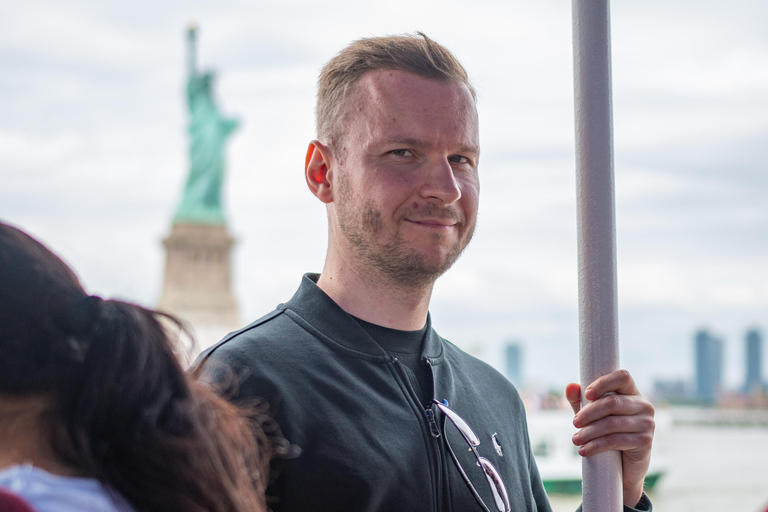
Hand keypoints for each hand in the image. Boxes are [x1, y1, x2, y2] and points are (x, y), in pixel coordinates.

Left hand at [565, 369, 654, 507]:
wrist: (624, 466)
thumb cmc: (606, 433)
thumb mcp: (591, 415)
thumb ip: (579, 400)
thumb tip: (570, 386)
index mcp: (631, 392)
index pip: (622, 377)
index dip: (604, 383)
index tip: (586, 394)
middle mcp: (643, 405)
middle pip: (613, 402)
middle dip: (589, 413)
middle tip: (574, 422)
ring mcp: (647, 423)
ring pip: (612, 423)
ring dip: (589, 432)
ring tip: (575, 439)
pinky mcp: (645, 441)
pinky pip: (616, 440)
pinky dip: (596, 445)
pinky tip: (584, 450)